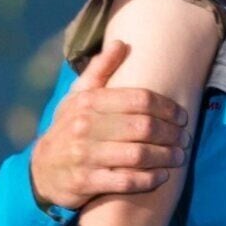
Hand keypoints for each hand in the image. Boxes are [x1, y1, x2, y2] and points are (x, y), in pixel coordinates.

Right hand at [27, 60, 186, 213]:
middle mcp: (85, 127)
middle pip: (143, 127)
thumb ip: (100, 70)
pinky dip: (149, 180)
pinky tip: (161, 176)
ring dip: (165, 157)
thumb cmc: (68, 129)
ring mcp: (85, 156)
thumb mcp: (77, 96)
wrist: (41, 169)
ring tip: (178, 157)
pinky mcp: (85, 182)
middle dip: (171, 133)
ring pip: (138, 155)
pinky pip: (126, 182)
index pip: (140, 99)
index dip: (167, 107)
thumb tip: (121, 44)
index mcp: (88, 102)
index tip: (182, 116)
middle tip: (184, 138)